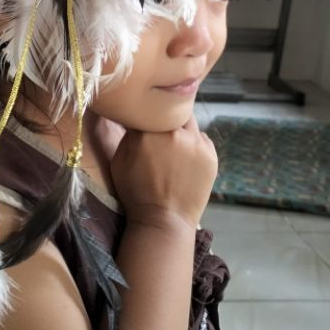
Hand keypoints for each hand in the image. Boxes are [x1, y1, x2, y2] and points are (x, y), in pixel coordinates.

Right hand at [109, 113, 217, 230]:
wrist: (163, 221)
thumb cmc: (136, 192)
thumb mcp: (119, 161)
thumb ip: (128, 133)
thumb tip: (135, 115)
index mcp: (147, 131)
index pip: (149, 107)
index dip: (147, 111)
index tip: (145, 117)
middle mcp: (173, 132)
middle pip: (172, 109)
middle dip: (166, 117)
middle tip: (162, 129)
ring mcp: (195, 143)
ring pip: (189, 122)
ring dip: (182, 128)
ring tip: (175, 144)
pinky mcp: (210, 155)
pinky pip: (202, 138)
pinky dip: (195, 143)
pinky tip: (187, 158)